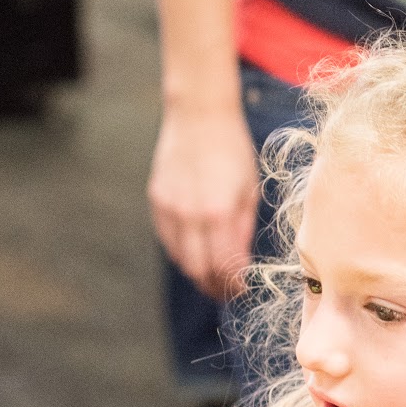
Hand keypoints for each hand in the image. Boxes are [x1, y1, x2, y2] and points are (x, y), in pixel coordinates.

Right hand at [148, 101, 259, 298]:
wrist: (199, 116)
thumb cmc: (233, 151)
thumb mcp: (249, 191)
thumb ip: (243, 231)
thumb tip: (241, 265)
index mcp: (219, 213)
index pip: (223, 266)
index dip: (233, 285)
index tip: (242, 291)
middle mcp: (190, 215)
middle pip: (198, 270)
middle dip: (213, 286)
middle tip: (227, 290)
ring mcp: (169, 208)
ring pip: (180, 258)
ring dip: (197, 271)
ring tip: (213, 275)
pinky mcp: (156, 200)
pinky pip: (167, 239)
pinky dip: (182, 252)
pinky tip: (196, 251)